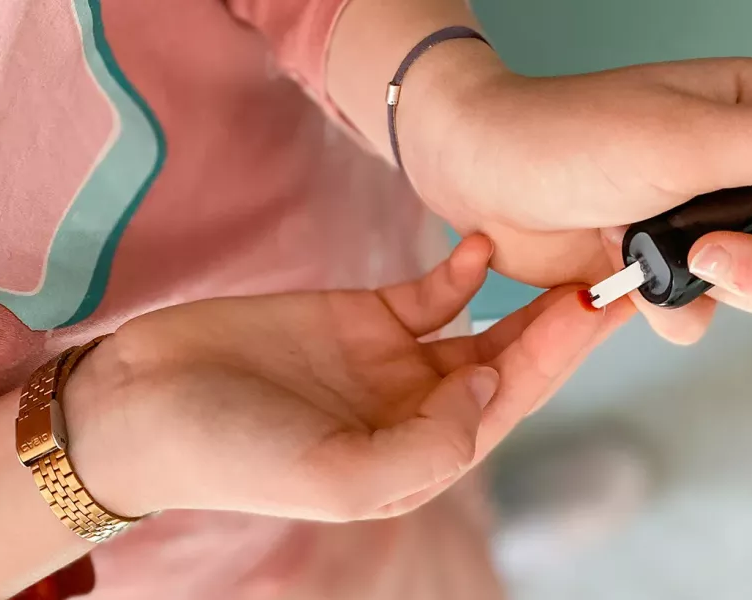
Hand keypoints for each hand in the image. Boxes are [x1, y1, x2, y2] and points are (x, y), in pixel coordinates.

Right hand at [65, 235, 632, 521]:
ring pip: (480, 327)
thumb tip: (491, 382)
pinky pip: (427, 293)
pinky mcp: (357, 319)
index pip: (508, 404)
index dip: (559, 360)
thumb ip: (429, 444)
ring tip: (568, 252)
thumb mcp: (337, 475)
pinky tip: (484, 244)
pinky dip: (460, 270)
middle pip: (509, 363)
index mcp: (418, 457)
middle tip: (611, 272)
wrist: (140, 405)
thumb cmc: (229, 453)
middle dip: (559, 324)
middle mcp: (414, 411)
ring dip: (524, 296)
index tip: (600, 310)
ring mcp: (388, 363)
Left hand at [401, 52, 751, 343]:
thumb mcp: (686, 137)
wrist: (477, 174)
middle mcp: (751, 169)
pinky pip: (711, 312)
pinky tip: (635, 287)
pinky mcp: (672, 266)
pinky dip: (681, 312)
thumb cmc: (567, 133)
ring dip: (736, 291)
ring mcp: (714, 221)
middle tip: (717, 256)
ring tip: (671, 262)